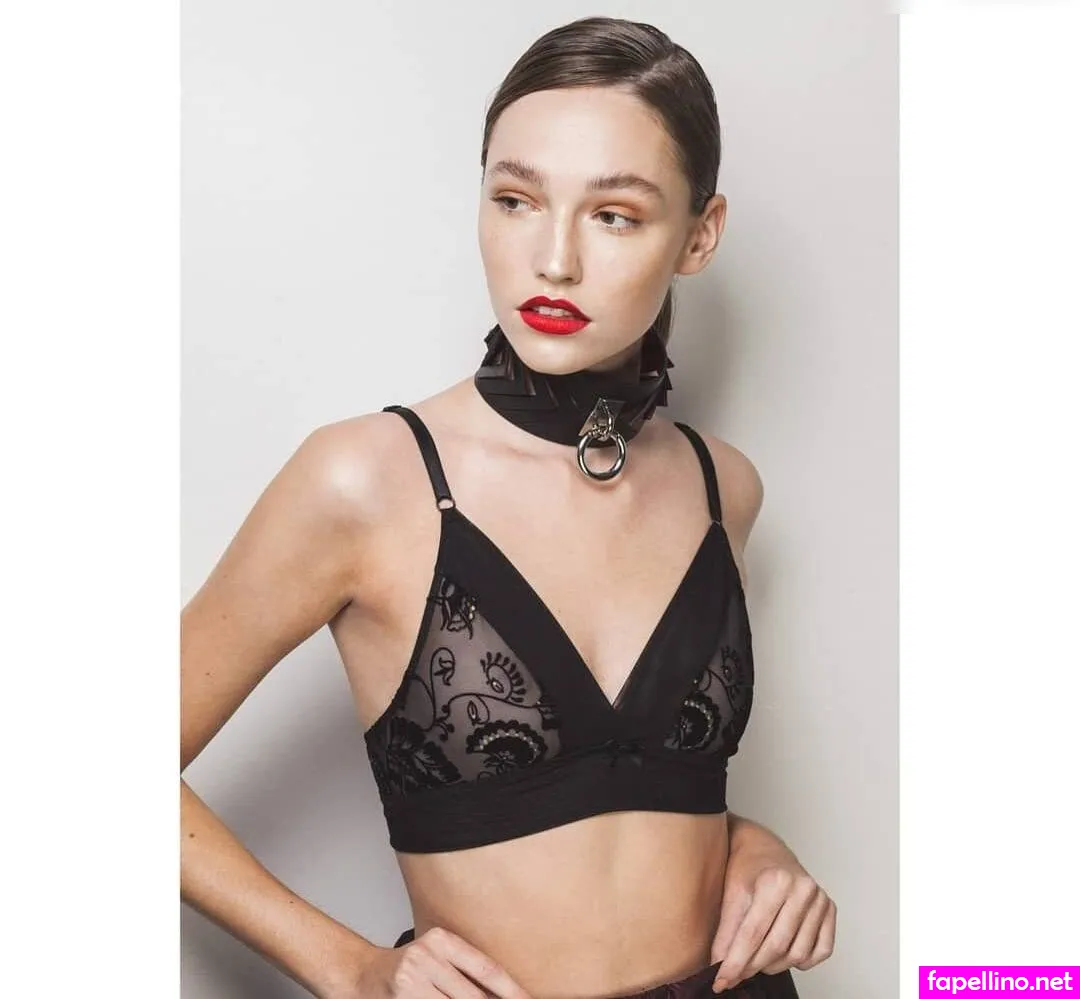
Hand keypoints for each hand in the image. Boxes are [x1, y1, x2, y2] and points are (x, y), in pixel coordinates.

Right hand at [346, 927, 534, 998]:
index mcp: (442, 940)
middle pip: (472, 996)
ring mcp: (411, 981)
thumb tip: (503, 992)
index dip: (511, 990)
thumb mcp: (438, 957)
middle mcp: (426, 956)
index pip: (487, 968)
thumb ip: (466, 972)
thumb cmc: (408, 967)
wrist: (361, 975)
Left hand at [709, 841, 835, 991]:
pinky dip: (802, 961)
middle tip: (733, 976)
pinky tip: (784, 955)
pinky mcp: (830, 909)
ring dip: (774, 966)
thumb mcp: (730, 894)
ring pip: (798, 953)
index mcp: (776, 881)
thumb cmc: (745, 867)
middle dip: (751, 967)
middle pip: (776, 946)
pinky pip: (821, 950)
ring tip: (755, 961)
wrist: (763, 848)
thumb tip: (720, 967)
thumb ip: (726, 932)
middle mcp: (803, 889)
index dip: (736, 961)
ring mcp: (820, 899)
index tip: (721, 980)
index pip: (753, 933)